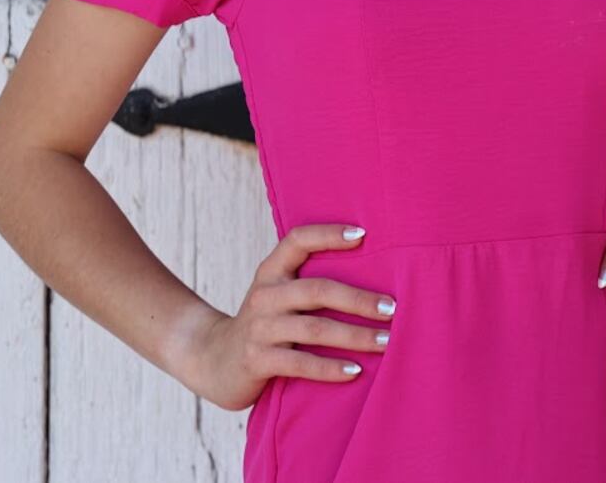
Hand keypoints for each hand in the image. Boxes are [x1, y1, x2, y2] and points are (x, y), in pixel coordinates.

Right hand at [174, 223, 396, 410]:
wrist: (213, 360)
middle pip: (318, 289)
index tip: (363, 234)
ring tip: (385, 341)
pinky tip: (356, 371)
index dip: (328, 234)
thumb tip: (371, 269)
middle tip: (392, 308)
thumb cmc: (264, 323)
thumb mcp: (278, 294)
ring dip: (355, 335)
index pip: (298, 240)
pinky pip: (301, 363)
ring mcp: (260, 327)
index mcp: (271, 271)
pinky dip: (331, 368)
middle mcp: (265, 294)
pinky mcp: (257, 359)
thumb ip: (307, 280)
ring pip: (315, 328)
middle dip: (359, 299)